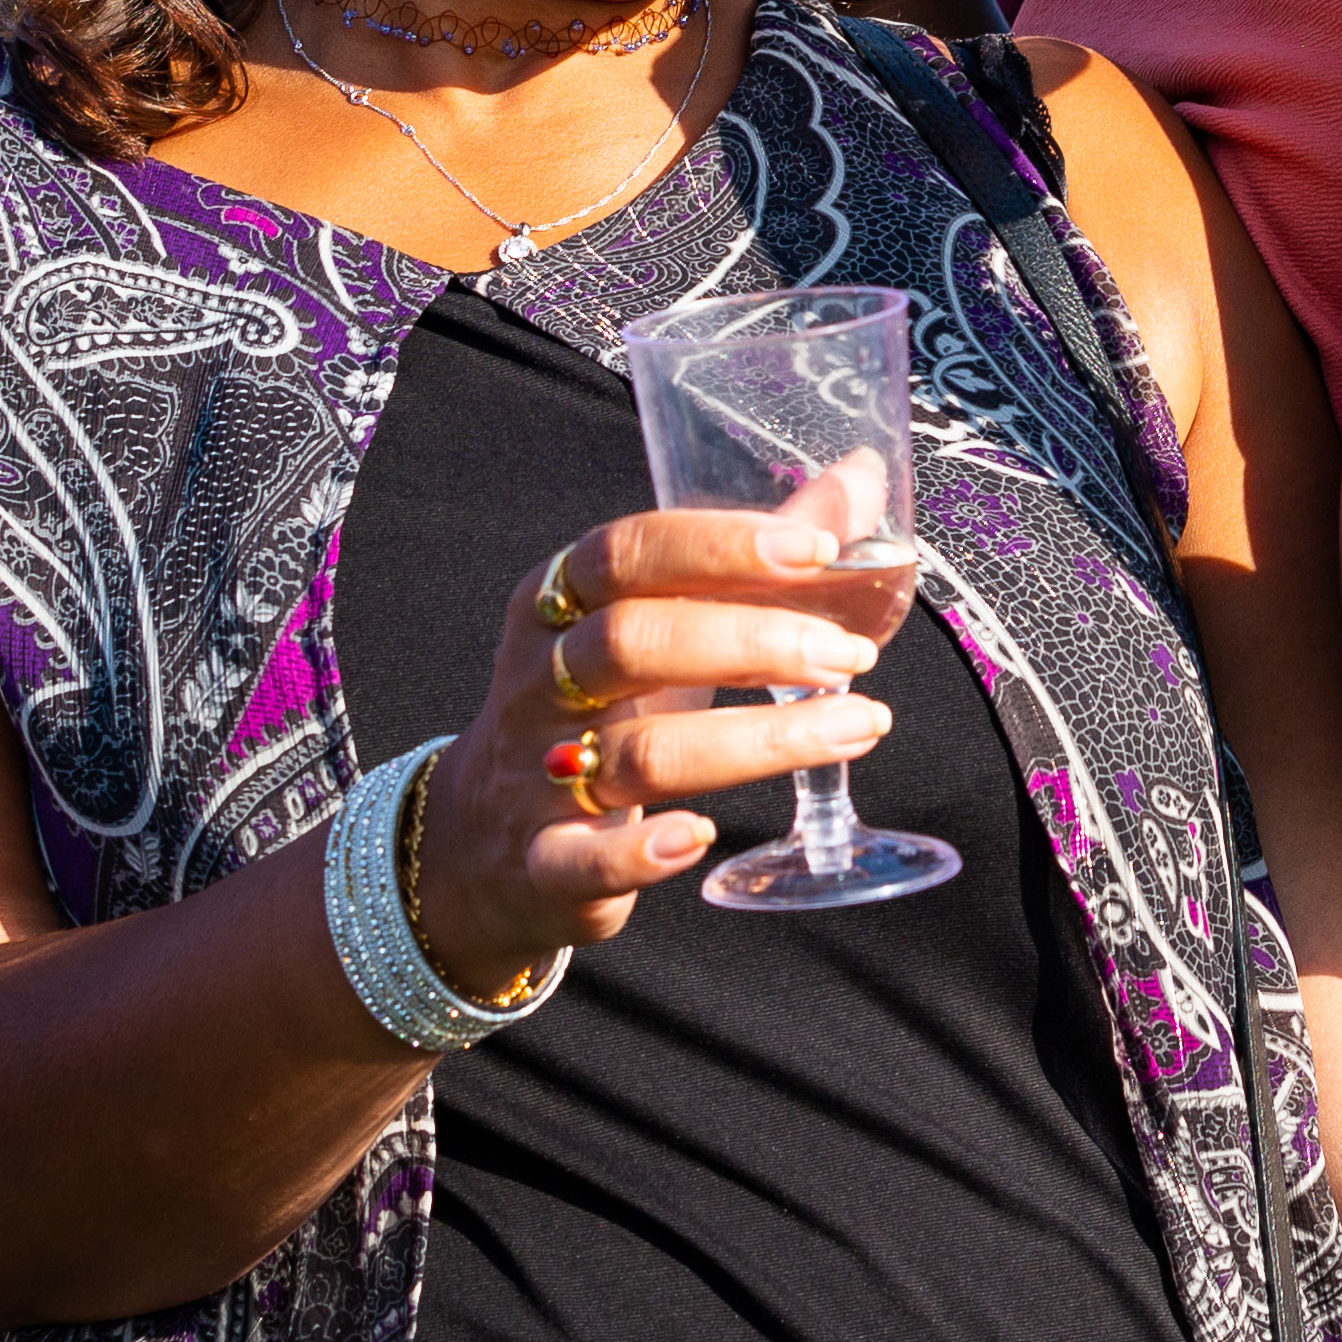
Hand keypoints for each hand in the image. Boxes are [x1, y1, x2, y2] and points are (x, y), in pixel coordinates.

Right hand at [416, 460, 918, 987]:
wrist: (481, 843)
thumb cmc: (598, 709)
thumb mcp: (655, 622)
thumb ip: (753, 557)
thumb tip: (861, 474)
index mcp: (559, 605)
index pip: (626, 551)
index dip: (720, 545)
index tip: (818, 550)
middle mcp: (538, 684)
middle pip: (633, 641)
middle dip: (753, 642)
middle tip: (851, 655)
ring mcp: (534, 777)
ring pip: (638, 754)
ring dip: (757, 742)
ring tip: (859, 727)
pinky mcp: (541, 866)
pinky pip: (579, 860)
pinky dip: (639, 853)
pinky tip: (702, 836)